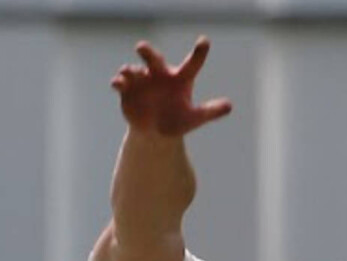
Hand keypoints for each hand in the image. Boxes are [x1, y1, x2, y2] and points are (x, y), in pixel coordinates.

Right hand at [111, 37, 231, 137]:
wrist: (155, 133)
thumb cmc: (176, 120)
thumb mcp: (194, 118)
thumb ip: (210, 111)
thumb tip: (229, 106)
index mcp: (179, 78)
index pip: (192, 64)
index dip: (199, 53)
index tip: (204, 42)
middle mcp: (160, 74)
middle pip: (154, 59)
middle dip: (147, 53)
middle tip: (141, 48)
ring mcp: (142, 81)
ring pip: (134, 70)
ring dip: (130, 71)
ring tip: (128, 74)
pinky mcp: (128, 91)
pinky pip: (121, 83)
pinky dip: (118, 82)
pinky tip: (117, 83)